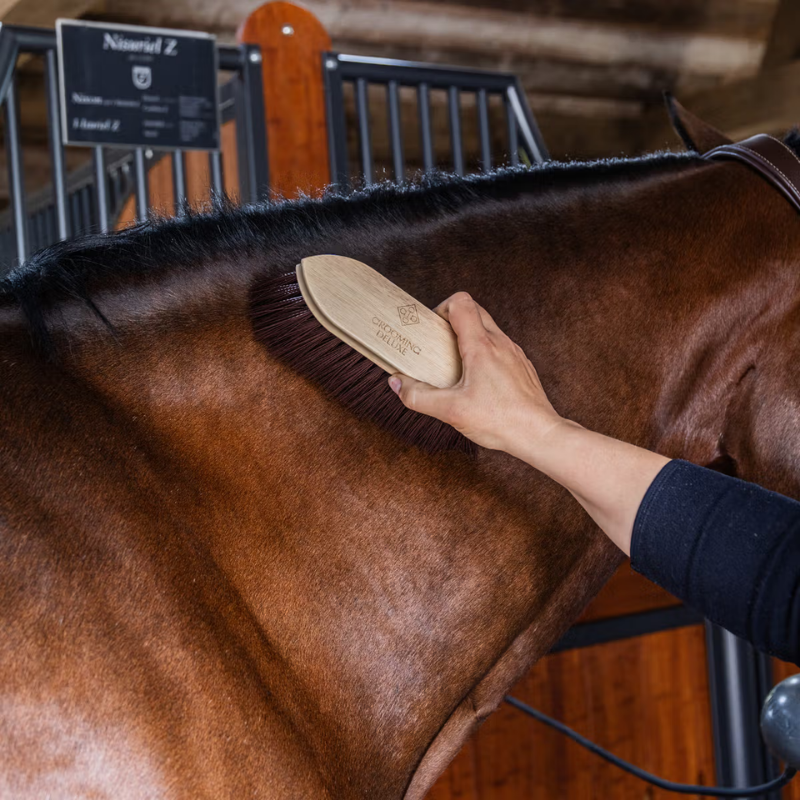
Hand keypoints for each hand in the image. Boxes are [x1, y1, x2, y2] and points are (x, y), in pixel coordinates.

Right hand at [388, 292, 563, 454]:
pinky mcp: (522, 366)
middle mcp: (501, 343)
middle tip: (439, 345)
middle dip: (452, 321)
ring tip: (456, 365)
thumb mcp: (450, 411)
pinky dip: (484, 353)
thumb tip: (397, 384)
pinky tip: (477, 380)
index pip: (461, 302)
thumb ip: (418, 397)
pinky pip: (500, 347)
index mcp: (481, 346)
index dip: (442, 308)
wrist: (539, 434)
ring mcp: (514, 353)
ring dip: (468, 338)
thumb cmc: (501, 421)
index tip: (432, 330)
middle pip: (474, 310)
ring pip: (488, 329)